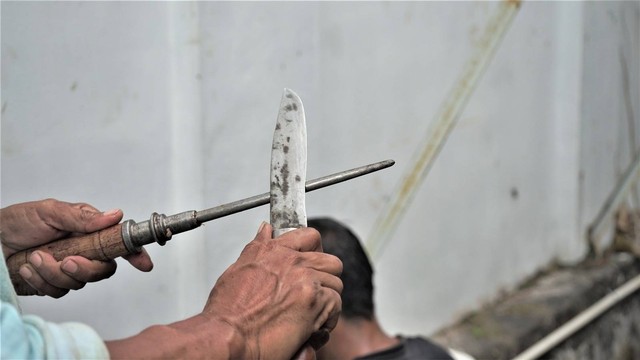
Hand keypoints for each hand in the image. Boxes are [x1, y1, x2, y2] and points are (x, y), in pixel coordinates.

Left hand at [0, 198, 152, 296]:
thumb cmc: (17, 222)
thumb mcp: (49, 211)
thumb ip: (82, 217)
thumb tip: (115, 215)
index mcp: (89, 231)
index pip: (118, 244)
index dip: (135, 254)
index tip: (143, 263)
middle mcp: (83, 251)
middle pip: (103, 270)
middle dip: (86, 268)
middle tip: (67, 261)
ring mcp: (69, 269)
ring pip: (79, 282)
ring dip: (53, 272)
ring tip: (34, 257)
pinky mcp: (53, 285)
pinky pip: (58, 292)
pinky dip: (41, 281)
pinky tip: (28, 268)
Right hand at [203, 222, 342, 358]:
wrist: (227, 336)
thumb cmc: (228, 311)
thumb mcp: (238, 268)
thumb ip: (257, 247)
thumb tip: (265, 229)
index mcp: (274, 251)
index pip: (310, 237)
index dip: (315, 251)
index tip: (312, 264)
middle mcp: (292, 262)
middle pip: (330, 261)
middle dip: (326, 279)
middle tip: (314, 294)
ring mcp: (305, 280)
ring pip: (335, 284)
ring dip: (327, 300)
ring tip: (311, 313)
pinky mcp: (314, 301)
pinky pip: (336, 305)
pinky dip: (328, 319)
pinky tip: (313, 327)